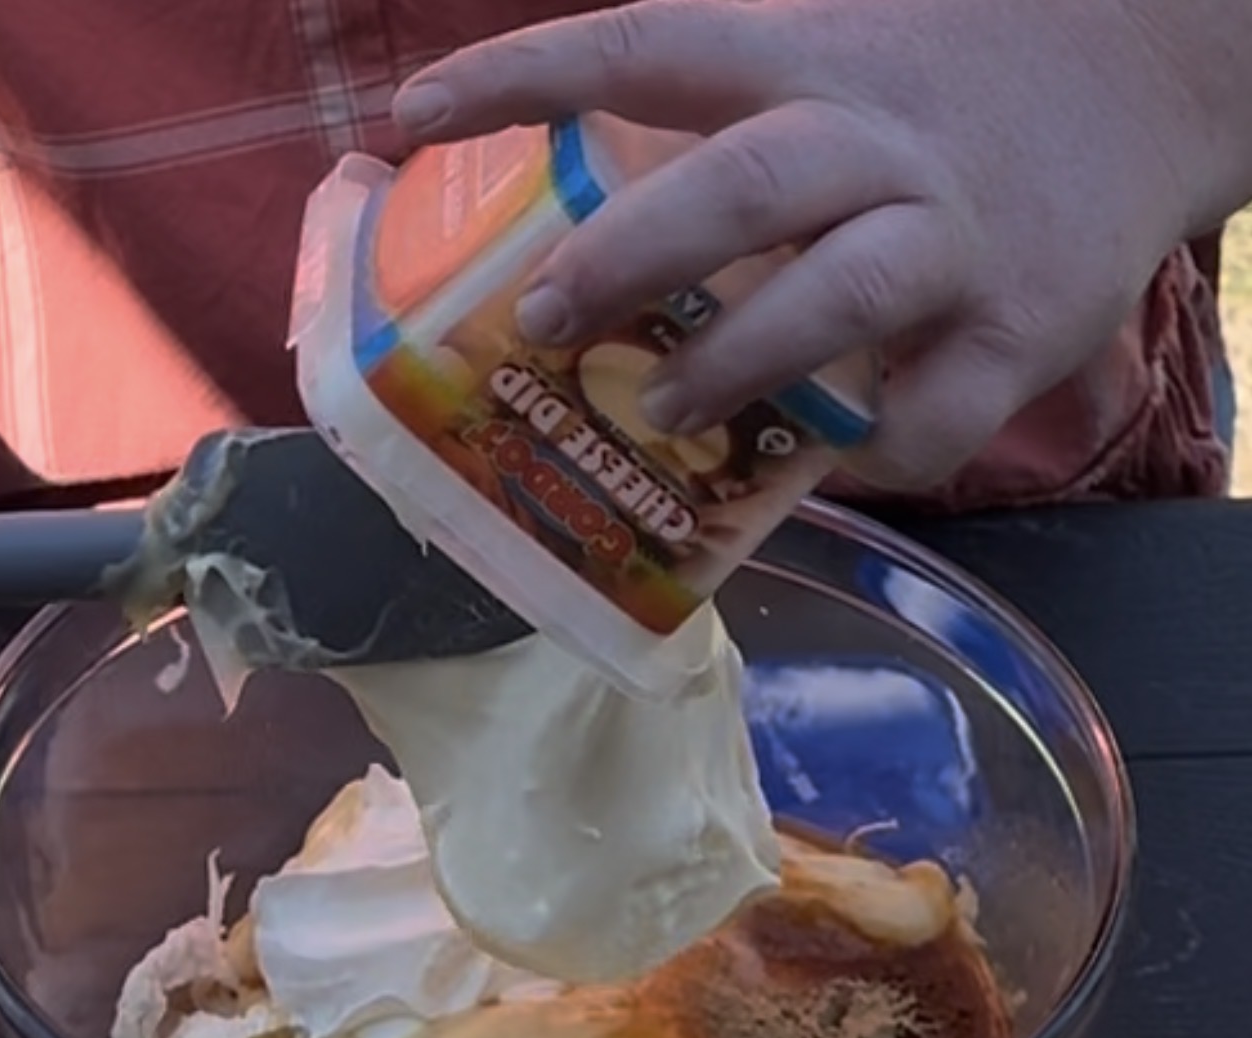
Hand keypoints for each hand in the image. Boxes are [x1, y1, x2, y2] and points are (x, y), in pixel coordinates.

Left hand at [393, 0, 1240, 489]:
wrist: (1145, 83)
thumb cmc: (946, 94)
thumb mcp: (836, 62)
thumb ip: (726, 123)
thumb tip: (570, 228)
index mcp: (815, 61)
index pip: (651, 47)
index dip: (526, 76)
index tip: (414, 119)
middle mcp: (881, 143)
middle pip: (742, 188)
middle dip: (630, 259)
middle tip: (540, 321)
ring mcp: (954, 239)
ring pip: (837, 298)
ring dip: (736, 365)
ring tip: (658, 413)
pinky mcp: (1017, 330)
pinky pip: (930, 421)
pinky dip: (870, 460)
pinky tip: (827, 469)